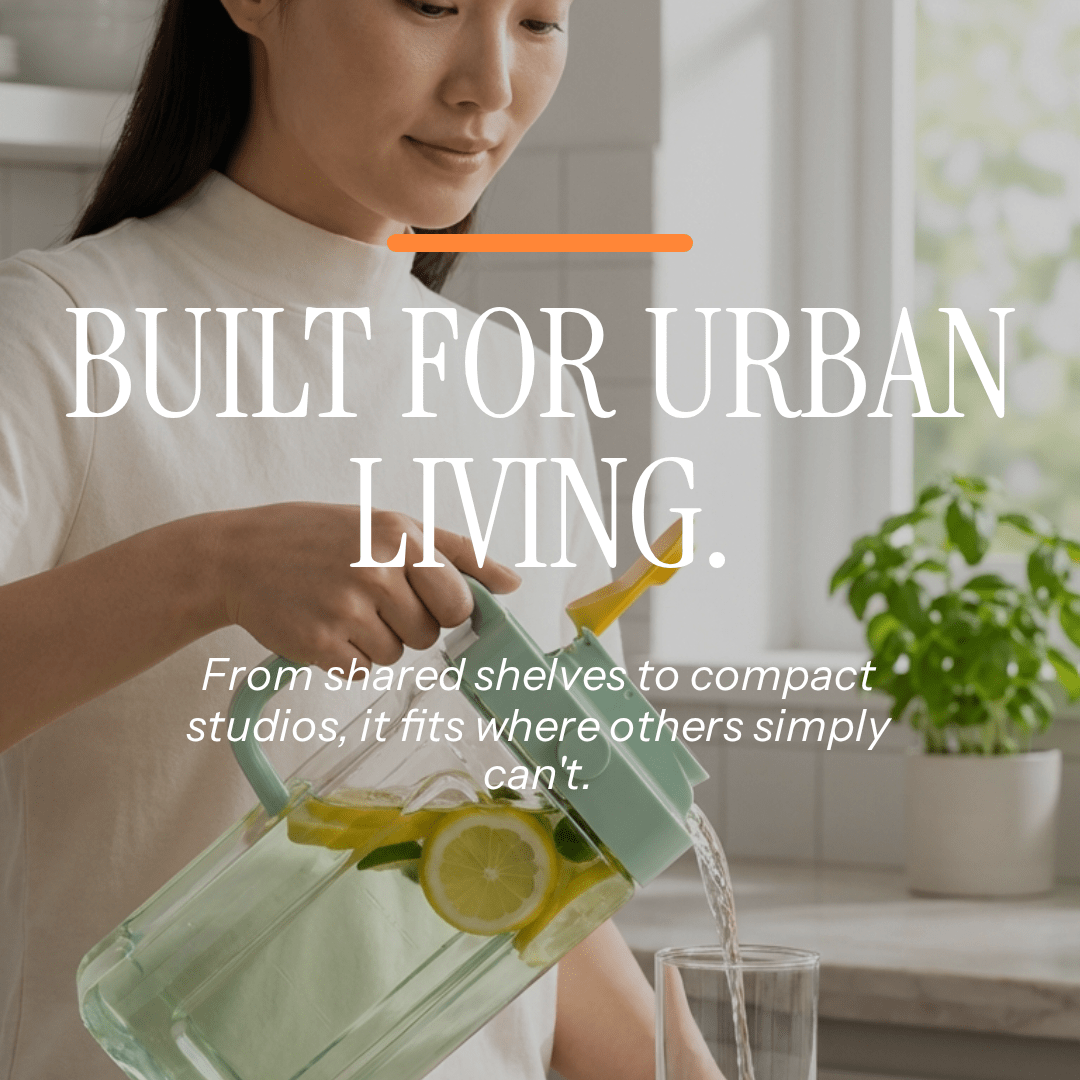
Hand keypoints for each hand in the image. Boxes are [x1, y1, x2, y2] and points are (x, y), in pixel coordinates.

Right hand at [217, 504, 519, 670]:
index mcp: (400, 535)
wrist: (238, 555)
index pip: (460, 602)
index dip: (444, 608)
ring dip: (375, 642)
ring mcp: (346, 608)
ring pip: (396, 656)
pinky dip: (345, 658)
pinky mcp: (318, 643)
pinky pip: (360, 671)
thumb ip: (458, 553)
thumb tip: (513, 582)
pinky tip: (324, 627)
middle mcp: (375, 569)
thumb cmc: (320, 537)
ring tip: (342, 608)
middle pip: (429, 634)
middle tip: (371, 598)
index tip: (422, 599)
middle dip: (408, 625)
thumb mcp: (390, 525)